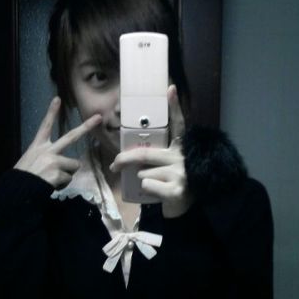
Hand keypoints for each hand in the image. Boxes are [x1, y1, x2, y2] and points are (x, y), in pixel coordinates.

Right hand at [14, 97, 101, 187]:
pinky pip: (68, 179)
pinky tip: (51, 185)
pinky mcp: (58, 172)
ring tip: (52, 179)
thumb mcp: (30, 161)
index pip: (45, 126)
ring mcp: (54, 160)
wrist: (17, 191)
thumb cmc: (22, 178)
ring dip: (67, 175)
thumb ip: (46, 158)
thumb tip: (62, 167)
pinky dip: (62, 184)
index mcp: (37, 146)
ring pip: (74, 166)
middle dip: (86, 126)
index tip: (57, 99)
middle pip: (71, 136)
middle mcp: (47, 150)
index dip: (51, 112)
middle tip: (98, 117)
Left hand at [110, 85, 193, 217]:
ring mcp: (181, 173)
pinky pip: (148, 185)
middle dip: (125, 159)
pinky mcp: (177, 189)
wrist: (184, 210)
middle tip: (115, 164)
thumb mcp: (166, 167)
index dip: (174, 107)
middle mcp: (182, 158)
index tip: (170, 89)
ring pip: (144, 173)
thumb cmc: (171, 184)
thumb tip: (126, 157)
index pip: (178, 125)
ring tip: (156, 186)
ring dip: (142, 180)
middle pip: (145, 154)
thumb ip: (154, 157)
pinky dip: (147, 190)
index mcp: (180, 148)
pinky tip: (159, 194)